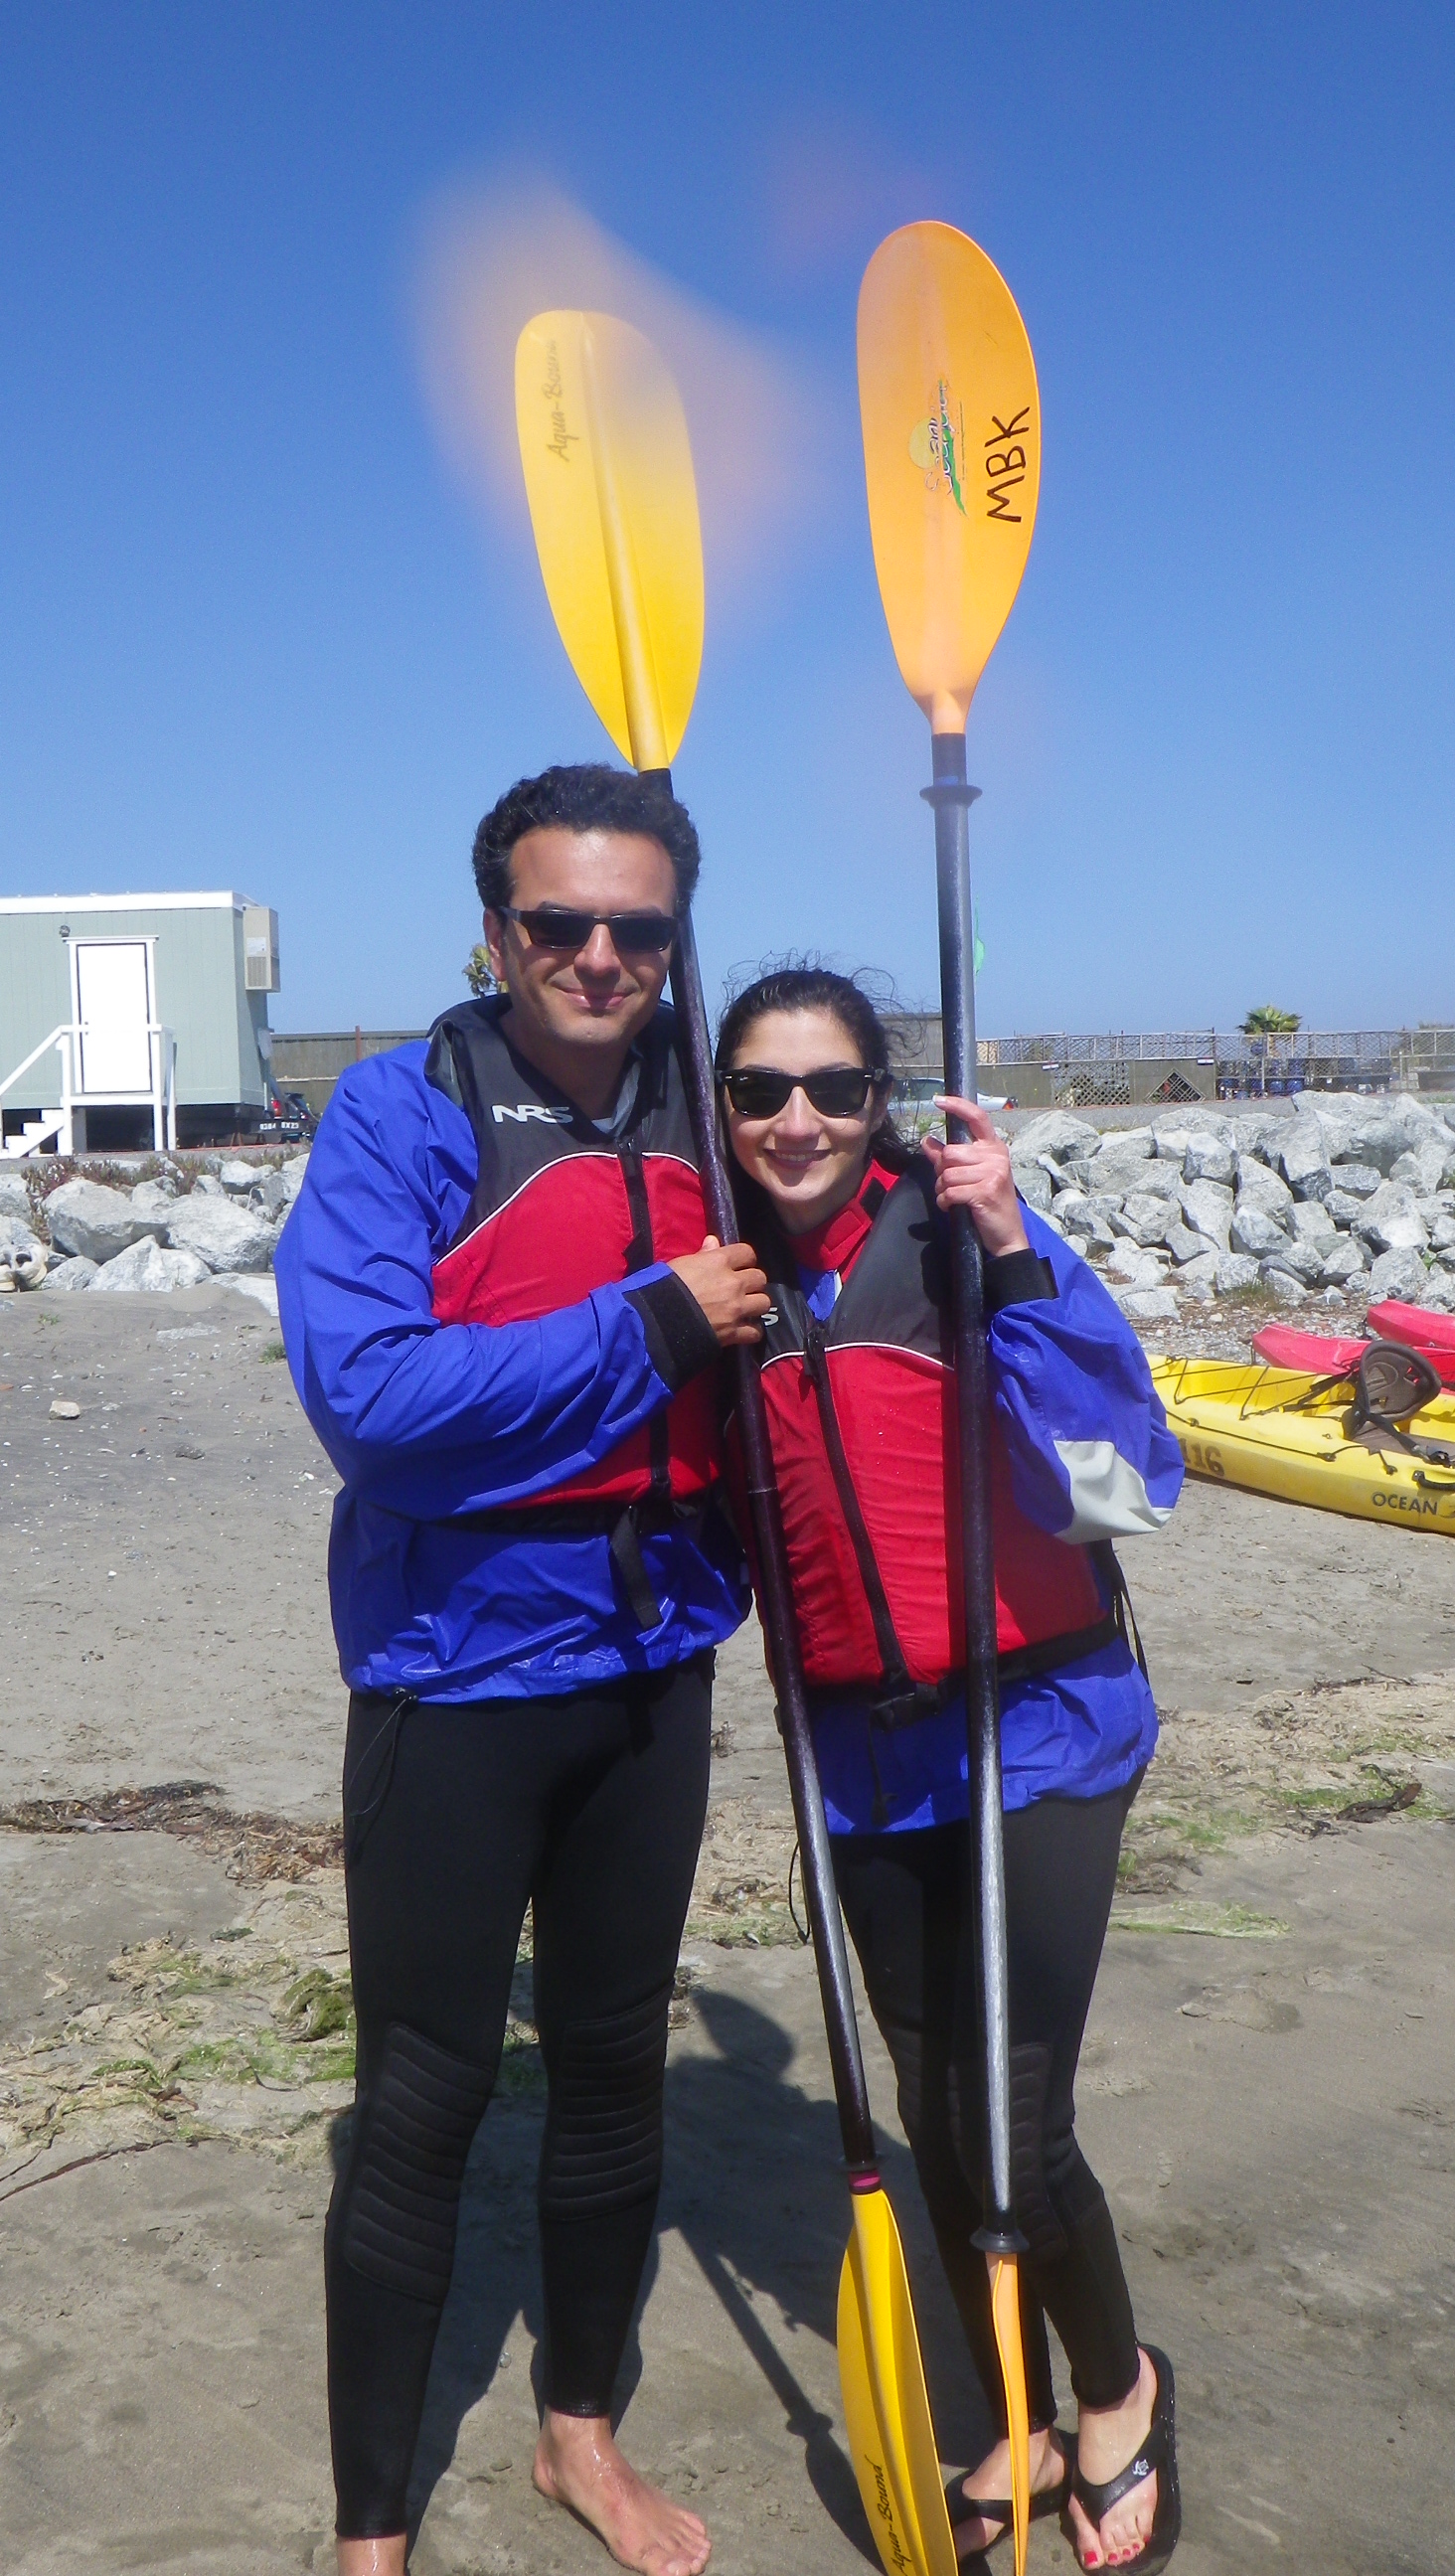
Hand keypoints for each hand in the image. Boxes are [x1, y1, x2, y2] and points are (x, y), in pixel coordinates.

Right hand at [668, 1236, 770, 1347]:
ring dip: (756, 1305)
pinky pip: (755, 1332)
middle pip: (760, 1278)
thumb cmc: (663, 1288)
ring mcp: (736, 1308)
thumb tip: (713, 1242)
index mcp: (719, 1262)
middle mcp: (734, 1283)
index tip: (739, 1265)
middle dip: (753, 1282)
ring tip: (746, 1308)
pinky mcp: (734, 1332)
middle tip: (742, 1288)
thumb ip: (702, 1254)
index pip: (747, 1252)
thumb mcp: (680, 1265)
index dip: (745, 1259)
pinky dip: (751, 1331)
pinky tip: (744, 1329)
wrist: (657, 1321)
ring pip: (764, 1302)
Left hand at [921, 1096, 1030, 1257]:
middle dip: (941, 1171)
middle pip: (950, 1152)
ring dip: (942, 1189)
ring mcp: (993, 1173)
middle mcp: (996, 1156)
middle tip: (950, 1185)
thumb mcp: (972, 1175)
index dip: (957, 1106)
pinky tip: (952, 1207)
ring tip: (953, 1198)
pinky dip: (945, 1202)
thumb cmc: (988, 1202)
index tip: (937, 1100)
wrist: (1007, 1234)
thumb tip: (927, 1141)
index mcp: (994, 1147)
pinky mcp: (986, 1191)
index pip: (977, 1117)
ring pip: (947, 1174)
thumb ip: (949, 1158)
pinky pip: (950, 1191)